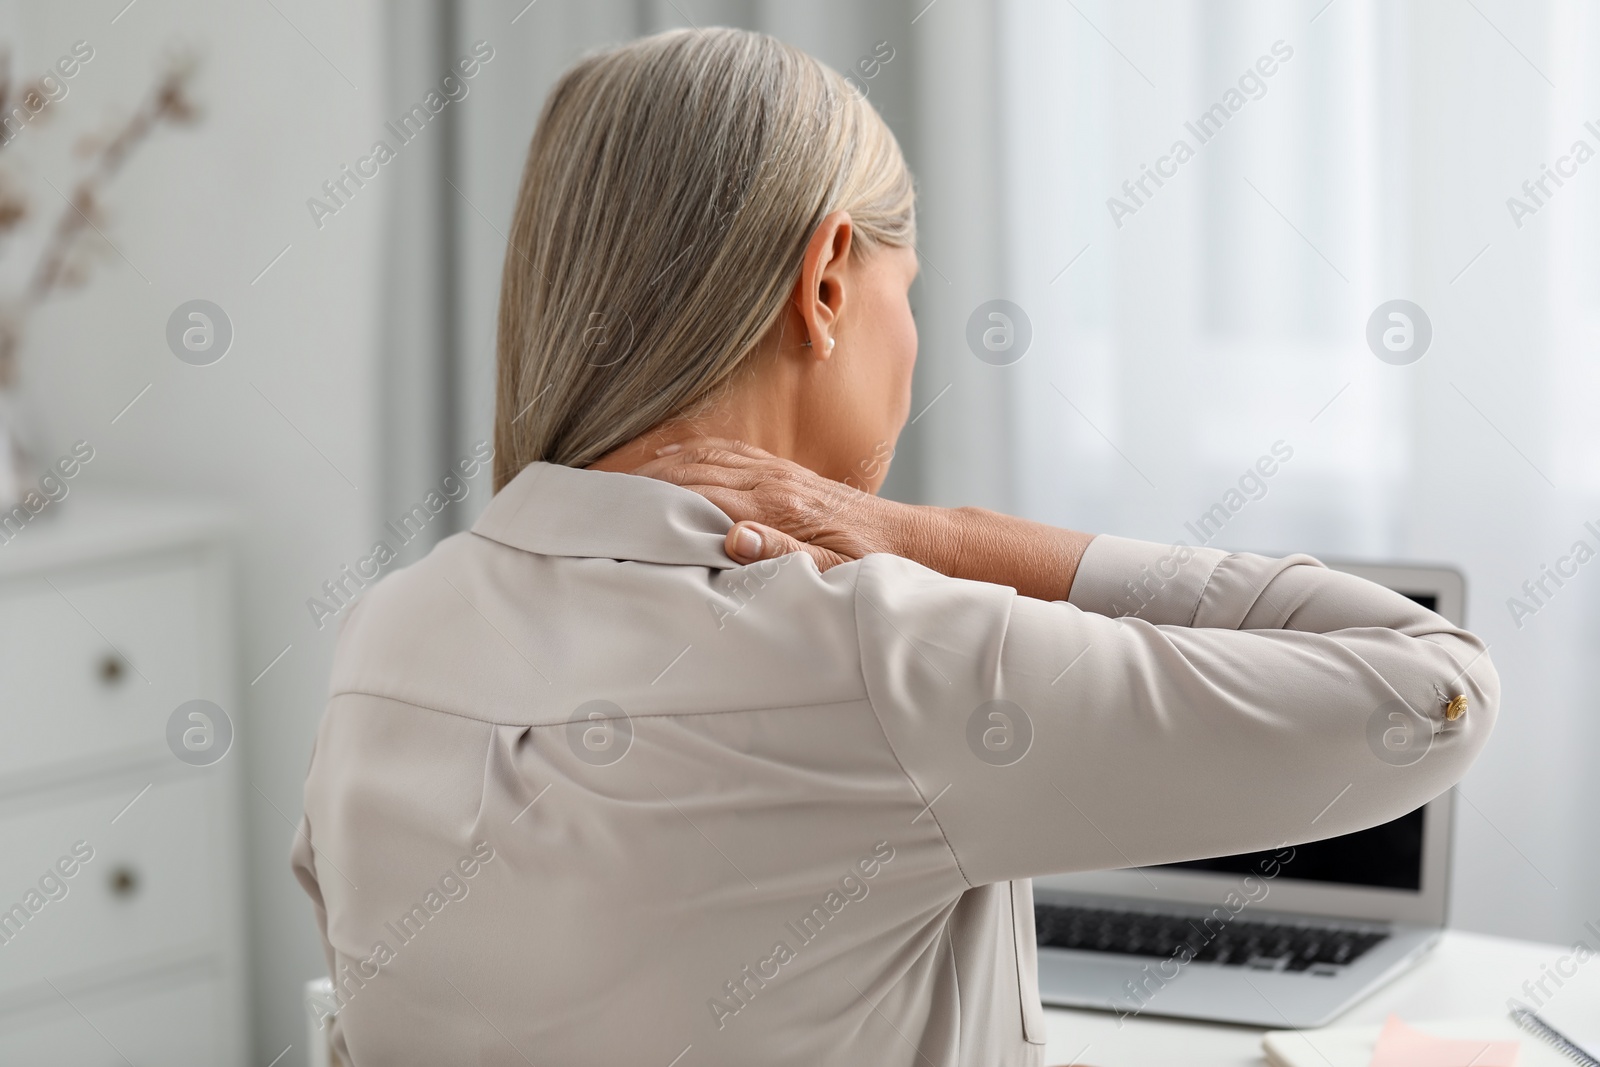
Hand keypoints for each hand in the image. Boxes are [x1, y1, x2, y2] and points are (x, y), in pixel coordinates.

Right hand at [629, 438, 922, 571]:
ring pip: (701, 457)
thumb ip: (784, 557)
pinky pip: (724, 453)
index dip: (646, 502)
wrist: (910, 542)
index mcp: (777, 507)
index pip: (695, 497)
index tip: (604, 510)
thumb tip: (734, 537)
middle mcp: (771, 480)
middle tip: (588, 493)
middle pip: (688, 470)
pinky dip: (686, 455)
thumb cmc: (870, 565)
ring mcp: (775, 471)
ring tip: (610, 480)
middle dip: (635, 480)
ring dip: (653, 465)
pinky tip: (663, 463)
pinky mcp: (782, 470)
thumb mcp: (833, 574)